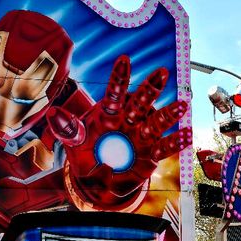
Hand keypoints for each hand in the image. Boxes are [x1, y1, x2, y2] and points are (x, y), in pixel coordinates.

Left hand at [64, 55, 190, 210]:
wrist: (99, 181)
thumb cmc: (86, 155)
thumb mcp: (74, 143)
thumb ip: (68, 129)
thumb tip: (53, 114)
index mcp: (108, 115)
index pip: (114, 94)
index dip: (119, 78)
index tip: (125, 59)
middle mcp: (127, 122)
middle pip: (140, 103)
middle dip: (150, 89)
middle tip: (162, 72)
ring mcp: (140, 137)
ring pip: (156, 123)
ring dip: (169, 114)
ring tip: (182, 105)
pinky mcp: (150, 154)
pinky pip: (164, 147)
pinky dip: (175, 142)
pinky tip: (187, 134)